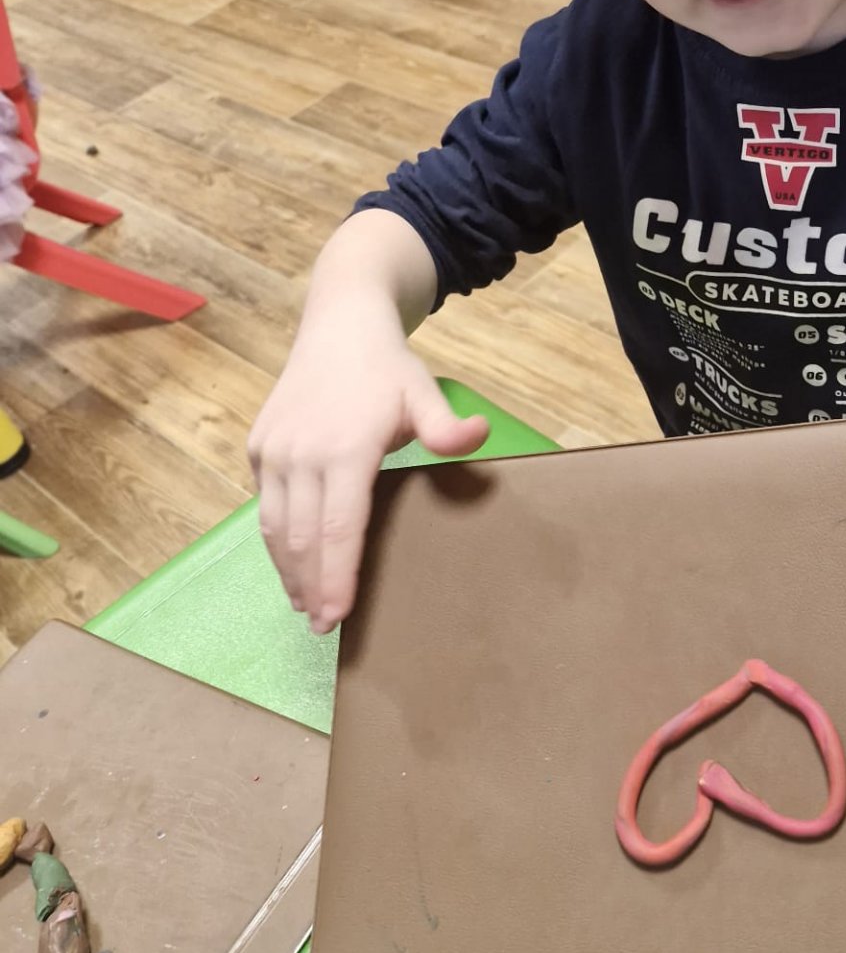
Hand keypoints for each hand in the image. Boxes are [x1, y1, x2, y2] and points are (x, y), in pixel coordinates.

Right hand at [248, 305, 487, 632]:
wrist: (338, 325)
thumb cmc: (387, 367)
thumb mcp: (424, 390)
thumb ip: (445, 425)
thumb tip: (479, 438)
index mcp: (345, 448)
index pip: (338, 527)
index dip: (336, 576)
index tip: (337, 616)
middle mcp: (301, 454)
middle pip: (303, 538)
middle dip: (312, 588)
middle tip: (323, 628)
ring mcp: (273, 451)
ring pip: (276, 527)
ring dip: (289, 571)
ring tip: (305, 606)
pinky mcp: (258, 447)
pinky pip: (265, 506)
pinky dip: (276, 541)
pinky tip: (291, 563)